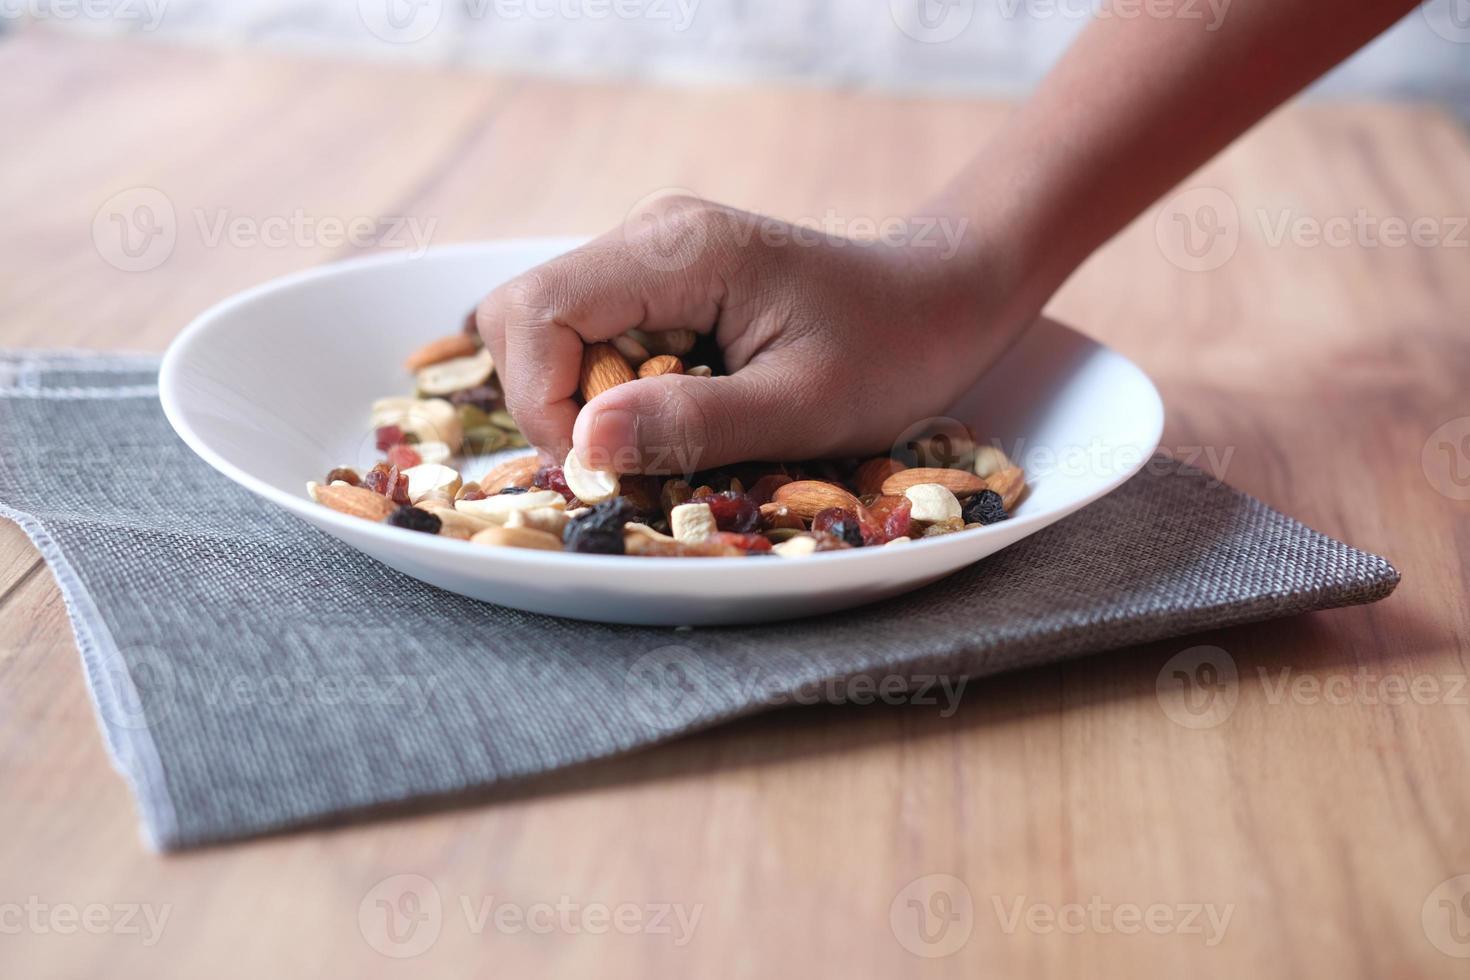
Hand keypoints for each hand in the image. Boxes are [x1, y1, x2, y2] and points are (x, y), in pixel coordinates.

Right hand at [476, 196, 1031, 473]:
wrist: (939, 301)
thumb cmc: (891, 352)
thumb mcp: (802, 406)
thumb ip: (691, 423)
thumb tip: (581, 443)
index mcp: (678, 249)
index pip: (537, 311)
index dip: (539, 401)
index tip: (597, 469)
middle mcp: (648, 234)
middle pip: (525, 318)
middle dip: (550, 405)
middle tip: (623, 464)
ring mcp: (650, 253)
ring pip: (550, 332)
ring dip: (579, 402)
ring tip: (654, 442)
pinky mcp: (660, 283)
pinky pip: (593, 338)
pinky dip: (607, 391)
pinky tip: (665, 417)